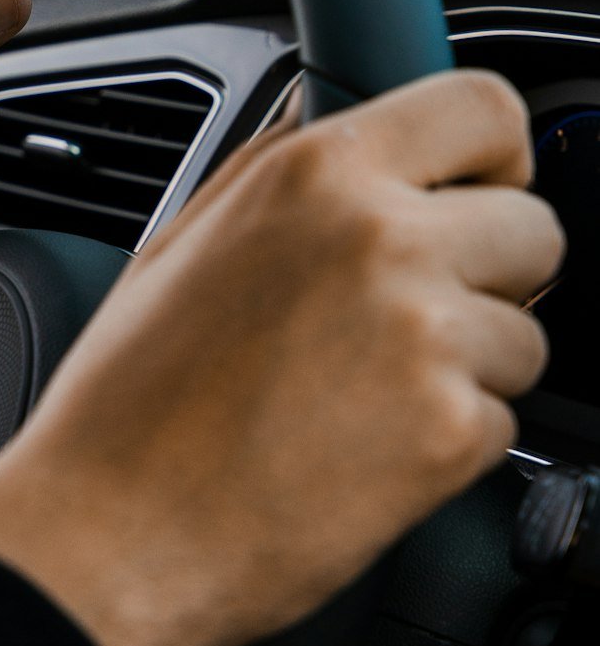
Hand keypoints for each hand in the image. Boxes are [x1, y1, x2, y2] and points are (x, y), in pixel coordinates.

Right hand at [0, 70, 564, 645]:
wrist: (110, 535)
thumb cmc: (126, 402)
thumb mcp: (181, 241)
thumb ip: (278, 167)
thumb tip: (337, 116)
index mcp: (315, 175)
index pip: (485, 109)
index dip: (497, 159)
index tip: (479, 194)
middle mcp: (382, 241)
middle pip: (536, 230)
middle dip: (493, 276)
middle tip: (413, 319)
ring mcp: (425, 338)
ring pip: (526, 338)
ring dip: (469, 369)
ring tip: (362, 400)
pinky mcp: (449, 435)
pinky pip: (501, 423)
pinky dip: (448, 446)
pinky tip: (360, 454)